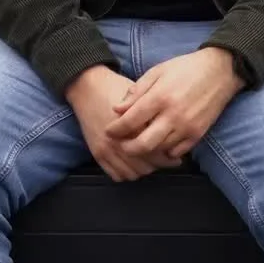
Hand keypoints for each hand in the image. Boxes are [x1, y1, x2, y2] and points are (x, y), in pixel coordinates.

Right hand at [64, 65, 176, 182]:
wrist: (87, 86)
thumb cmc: (115, 87)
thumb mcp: (139, 96)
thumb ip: (152, 113)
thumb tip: (170, 130)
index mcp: (132, 125)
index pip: (155, 151)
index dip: (169, 156)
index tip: (176, 156)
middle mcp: (119, 140)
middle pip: (146, 165)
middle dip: (159, 165)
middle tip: (167, 160)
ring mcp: (107, 149)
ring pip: (133, 173)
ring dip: (144, 170)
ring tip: (151, 162)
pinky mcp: (97, 154)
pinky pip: (117, 175)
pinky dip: (128, 173)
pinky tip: (135, 164)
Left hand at [105, 47, 244, 160]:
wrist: (219, 71)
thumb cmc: (185, 68)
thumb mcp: (157, 71)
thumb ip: (137, 91)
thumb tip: (117, 109)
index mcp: (160, 97)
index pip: (131, 121)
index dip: (116, 129)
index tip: (108, 131)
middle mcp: (173, 115)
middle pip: (143, 144)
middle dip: (127, 148)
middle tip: (120, 145)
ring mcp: (187, 127)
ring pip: (159, 151)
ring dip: (146, 151)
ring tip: (137, 145)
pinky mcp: (198, 134)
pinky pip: (176, 152)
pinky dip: (164, 151)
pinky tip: (158, 144)